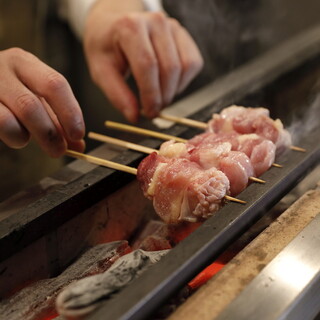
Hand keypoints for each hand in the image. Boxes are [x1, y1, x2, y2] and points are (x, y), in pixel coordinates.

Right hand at [0, 48, 84, 156]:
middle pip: (30, 104)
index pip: (55, 84)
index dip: (70, 112)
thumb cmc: (10, 94)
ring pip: (8, 120)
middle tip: (59, 150)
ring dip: (26, 137)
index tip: (78, 134)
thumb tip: (78, 146)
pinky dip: (12, 136)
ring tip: (28, 141)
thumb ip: (57, 122)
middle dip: (50, 133)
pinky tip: (14, 135)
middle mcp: (2, 69)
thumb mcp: (36, 100)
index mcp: (25, 63)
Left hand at [83, 1, 203, 121]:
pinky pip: (193, 64)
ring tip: (158, 96)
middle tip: (153, 110)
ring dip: (174, 90)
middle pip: (170, 68)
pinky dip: (183, 82)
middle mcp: (155, 22)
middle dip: (163, 96)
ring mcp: (172, 27)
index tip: (149, 112)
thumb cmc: (106, 48)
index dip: (151, 94)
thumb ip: (117, 94)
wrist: (114, 27)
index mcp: (130, 27)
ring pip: (185, 67)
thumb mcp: (101, 71)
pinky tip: (167, 85)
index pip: (148, 65)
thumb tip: (134, 116)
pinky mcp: (184, 35)